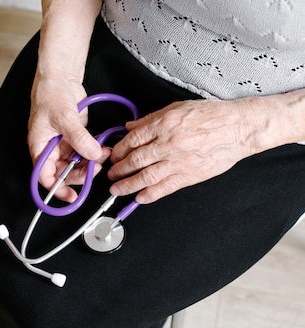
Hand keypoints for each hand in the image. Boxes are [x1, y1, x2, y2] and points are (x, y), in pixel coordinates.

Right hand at [28, 75, 108, 202]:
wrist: (59, 76)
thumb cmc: (50, 94)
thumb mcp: (64, 118)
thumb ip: (80, 139)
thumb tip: (93, 156)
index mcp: (39, 147)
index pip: (45, 176)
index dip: (58, 188)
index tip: (72, 196)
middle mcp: (50, 148)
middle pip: (63, 172)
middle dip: (80, 174)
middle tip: (95, 170)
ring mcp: (63, 143)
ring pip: (76, 163)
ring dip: (90, 163)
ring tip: (103, 156)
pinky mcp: (75, 136)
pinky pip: (84, 150)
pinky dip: (94, 152)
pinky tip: (103, 149)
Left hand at [108, 99, 258, 203]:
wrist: (239, 127)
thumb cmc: (211, 115)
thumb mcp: (177, 108)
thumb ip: (151, 119)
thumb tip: (130, 126)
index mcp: (164, 125)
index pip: (132, 140)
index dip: (119, 150)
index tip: (113, 156)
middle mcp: (168, 144)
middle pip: (135, 160)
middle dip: (119, 169)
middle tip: (111, 174)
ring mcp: (178, 161)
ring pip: (145, 176)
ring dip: (127, 185)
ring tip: (117, 189)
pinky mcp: (189, 175)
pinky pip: (165, 188)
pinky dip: (149, 195)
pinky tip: (139, 198)